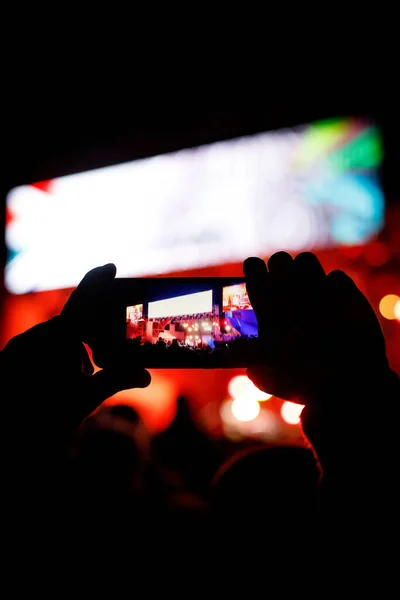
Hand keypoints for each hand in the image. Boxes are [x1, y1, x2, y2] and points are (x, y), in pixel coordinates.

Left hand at [2, 264, 150, 448]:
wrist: (8, 442)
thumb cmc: (44, 419)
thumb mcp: (86, 398)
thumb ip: (118, 380)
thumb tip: (146, 377)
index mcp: (57, 338)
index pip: (83, 300)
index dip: (98, 281)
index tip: (110, 268)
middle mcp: (36, 336)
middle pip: (72, 326)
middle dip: (89, 345)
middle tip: (93, 369)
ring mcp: (21, 346)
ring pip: (55, 340)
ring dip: (70, 357)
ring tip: (70, 385)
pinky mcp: (11, 357)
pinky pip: (39, 349)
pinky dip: (53, 361)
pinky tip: (54, 384)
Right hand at [243, 251, 388, 404]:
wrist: (349, 382)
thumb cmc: (301, 381)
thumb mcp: (266, 376)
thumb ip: (252, 363)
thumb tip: (247, 363)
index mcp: (267, 302)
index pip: (253, 266)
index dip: (253, 269)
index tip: (254, 274)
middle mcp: (292, 287)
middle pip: (279, 259)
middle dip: (277, 268)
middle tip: (279, 283)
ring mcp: (321, 286)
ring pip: (306, 260)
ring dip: (302, 271)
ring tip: (304, 287)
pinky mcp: (347, 291)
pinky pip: (335, 277)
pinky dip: (332, 286)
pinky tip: (332, 300)